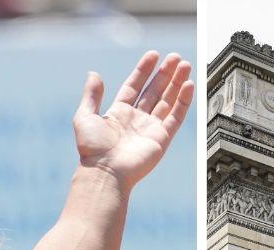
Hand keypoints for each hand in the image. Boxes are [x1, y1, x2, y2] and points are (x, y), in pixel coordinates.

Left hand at [74, 51, 193, 190]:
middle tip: (176, 57)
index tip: (154, 55)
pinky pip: (176, 116)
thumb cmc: (92, 149)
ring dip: (177, 83)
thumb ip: (91, 95)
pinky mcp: (162, 138)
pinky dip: (183, 101)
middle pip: (155, 91)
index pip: (135, 85)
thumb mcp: (85, 116)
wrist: (105, 171)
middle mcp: (137, 119)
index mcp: (119, 112)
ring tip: (185, 65)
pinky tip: (188, 85)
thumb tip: (93, 73)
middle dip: (166, 74)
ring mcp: (151, 128)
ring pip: (168, 100)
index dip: (144, 70)